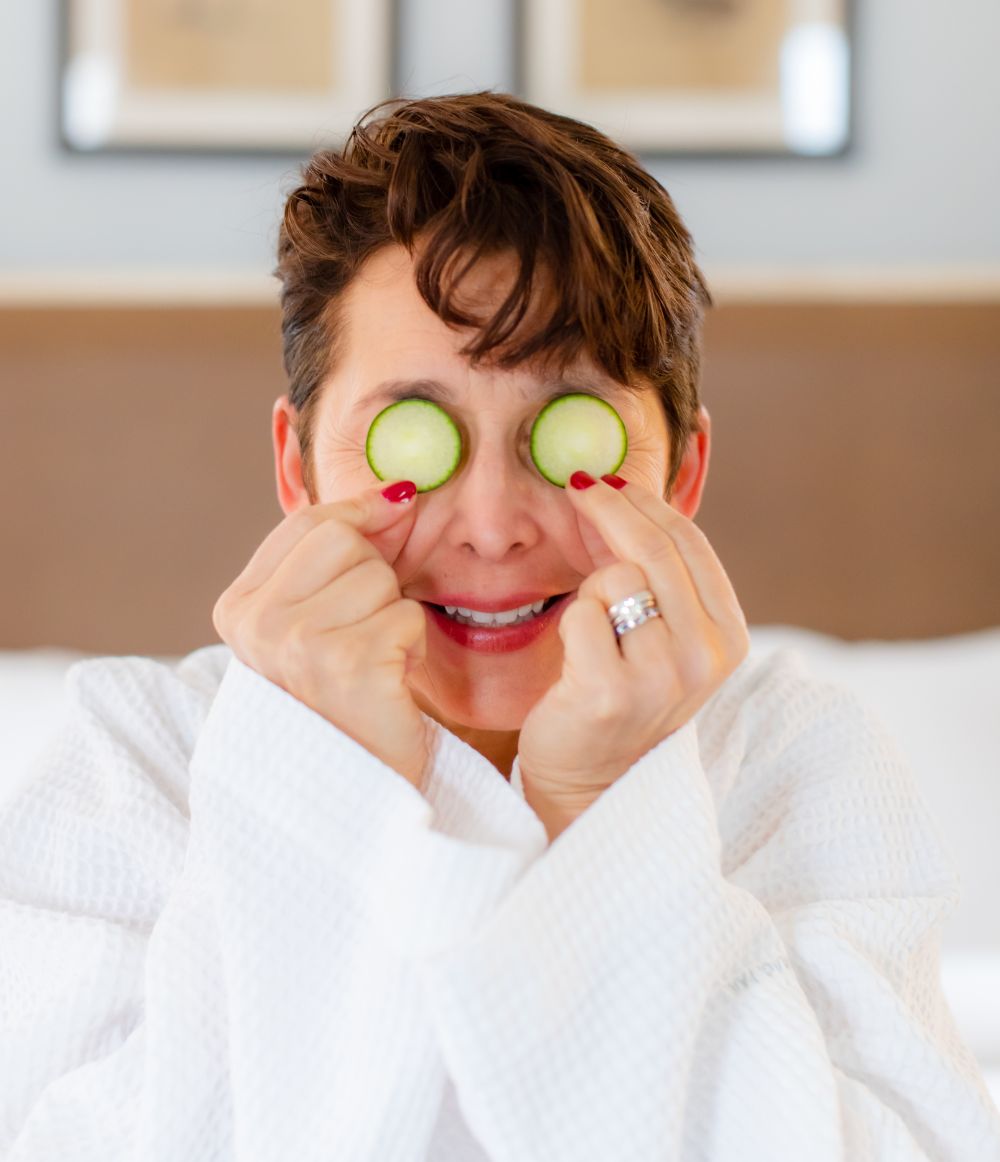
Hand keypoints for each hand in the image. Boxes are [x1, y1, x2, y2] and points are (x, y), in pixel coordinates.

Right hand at [212, 482, 432, 789]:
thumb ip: (338, 557)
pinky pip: (406, 617)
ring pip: (381, 578)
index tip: (396, 511)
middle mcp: (258, 623)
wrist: (350, 795)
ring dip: (394, 619)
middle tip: (367, 630)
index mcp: (239, 608)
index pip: (309, 521)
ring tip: (374, 666)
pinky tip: (389, 685)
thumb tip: (398, 492)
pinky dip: (412, 650)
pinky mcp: (347, 665)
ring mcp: (298, 643)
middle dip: (377, 576)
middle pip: (346, 540)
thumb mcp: (316, 623)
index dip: (362, 512)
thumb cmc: (341, 703)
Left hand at [517, 475, 749, 836]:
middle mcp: (705, 656)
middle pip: (656, 549)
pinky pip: (582, 614)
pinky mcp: (610, 692)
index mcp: (728, 636)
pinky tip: (576, 660)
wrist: (592, 783)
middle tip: (579, 485)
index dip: (646, 503)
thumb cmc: (622, 697)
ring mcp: (662, 676)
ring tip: (593, 634)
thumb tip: (624, 489)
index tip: (611, 479)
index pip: (690, 545)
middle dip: (611, 505)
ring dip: (591, 592)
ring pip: (617, 578)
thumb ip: (662, 579)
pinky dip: (571, 625)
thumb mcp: (664, 637)